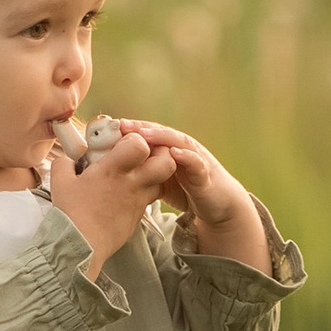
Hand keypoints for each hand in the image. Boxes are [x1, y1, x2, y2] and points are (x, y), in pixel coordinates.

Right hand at [48, 126, 177, 276]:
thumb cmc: (71, 214)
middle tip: (145, 153)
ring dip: (155, 173)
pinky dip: (145, 191)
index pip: (140, 144)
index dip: (136, 138)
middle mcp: (131, 184)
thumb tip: (69, 159)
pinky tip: (129, 191)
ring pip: (162, 181)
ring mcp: (138, 201)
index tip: (124, 142)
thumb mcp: (60, 181)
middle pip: (166, 163)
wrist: (80, 246)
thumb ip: (65, 163)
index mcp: (113, 170)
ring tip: (137, 172)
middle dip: (161, 153)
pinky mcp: (138, 217)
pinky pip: (150, 198)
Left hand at [107, 120, 271, 274]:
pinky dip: (186, 157)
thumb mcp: (161, 180)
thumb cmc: (188, 190)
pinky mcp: (206, 174)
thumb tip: (115, 173)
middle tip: (122, 125)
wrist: (219, 205)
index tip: (111, 126)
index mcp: (170, 149)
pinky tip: (174, 153)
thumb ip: (145, 173)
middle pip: (161, 133)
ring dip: (161, 136)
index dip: (132, 129)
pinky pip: (196, 163)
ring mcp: (195, 159)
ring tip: (144, 134)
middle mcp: (183, 149)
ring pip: (178, 142)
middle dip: (142, 128)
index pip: (149, 134)